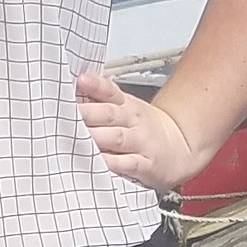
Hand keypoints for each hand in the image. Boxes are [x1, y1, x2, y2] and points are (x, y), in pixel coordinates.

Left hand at [77, 69, 215, 190]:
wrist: (181, 148)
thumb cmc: (144, 130)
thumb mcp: (127, 109)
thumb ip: (100, 102)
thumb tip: (71, 93)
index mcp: (126, 105)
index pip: (110, 91)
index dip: (95, 85)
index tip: (80, 81)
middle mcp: (133, 121)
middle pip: (108, 114)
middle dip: (86, 113)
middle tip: (64, 114)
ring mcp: (140, 142)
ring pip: (115, 138)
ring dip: (95, 138)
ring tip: (74, 138)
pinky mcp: (146, 164)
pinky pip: (128, 163)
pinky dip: (112, 163)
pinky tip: (97, 161)